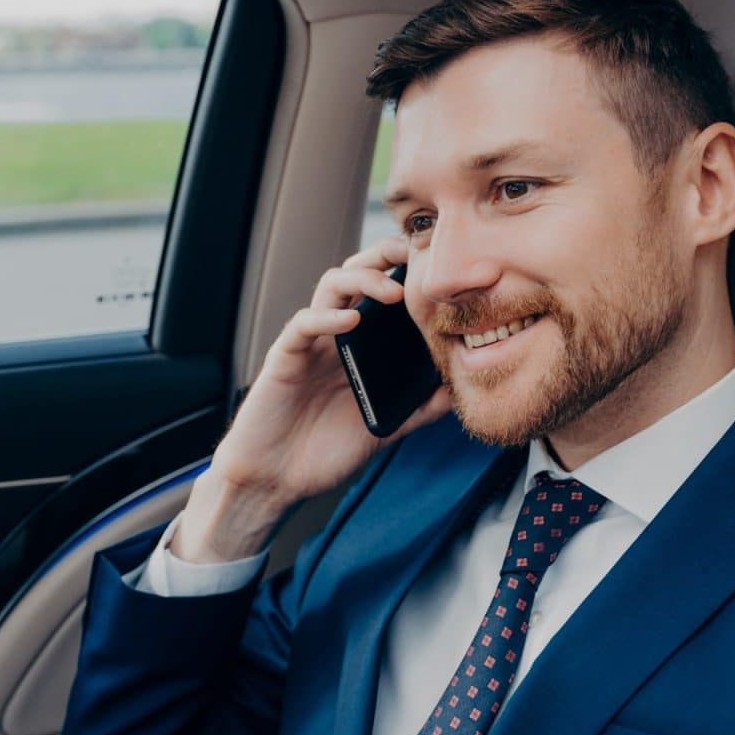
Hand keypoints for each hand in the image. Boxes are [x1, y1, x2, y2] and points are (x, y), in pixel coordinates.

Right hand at [169, 237, 452, 562]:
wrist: (277, 479)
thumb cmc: (323, 451)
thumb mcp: (384, 427)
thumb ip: (418, 408)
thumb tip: (458, 390)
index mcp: (360, 346)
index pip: (383, 292)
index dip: (407, 272)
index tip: (441, 267)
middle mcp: (336, 336)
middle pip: (357, 273)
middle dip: (384, 256)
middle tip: (415, 255)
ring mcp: (311, 343)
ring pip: (331, 285)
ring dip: (362, 279)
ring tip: (392, 292)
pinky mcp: (285, 357)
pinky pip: (303, 324)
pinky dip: (327, 317)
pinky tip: (351, 320)